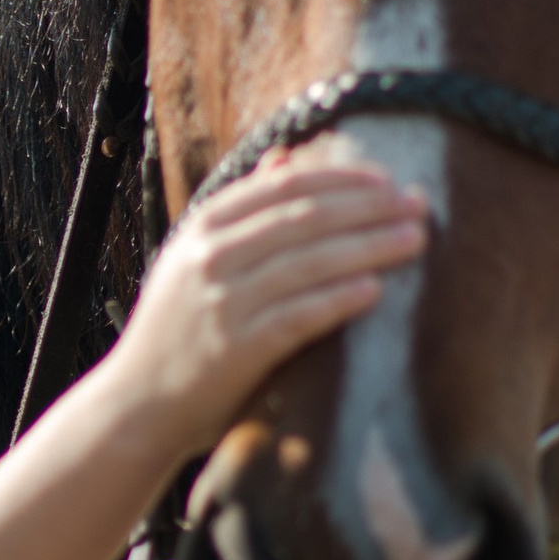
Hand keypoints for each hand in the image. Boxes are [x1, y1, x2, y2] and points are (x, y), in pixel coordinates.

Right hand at [106, 154, 428, 457]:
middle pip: (304, 218)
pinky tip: (375, 291)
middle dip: (369, 207)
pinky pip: (298, 316)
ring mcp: (222, 302)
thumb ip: (241, 210)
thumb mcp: (194, 257)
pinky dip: (338, 300)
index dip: (341, 178)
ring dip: (369, 247)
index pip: (283, 186)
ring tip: (415, 240)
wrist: (138, 404)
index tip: (388, 180)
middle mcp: (211, 257)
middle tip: (420, 204)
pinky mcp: (236, 349)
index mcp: (204, 227)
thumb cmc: (178, 329)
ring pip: (308, 262)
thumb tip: (285, 156)